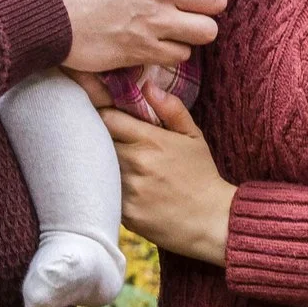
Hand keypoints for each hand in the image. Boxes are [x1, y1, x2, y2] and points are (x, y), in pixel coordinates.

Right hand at [35, 0, 230, 73]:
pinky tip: (158, 41)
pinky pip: (181, 55)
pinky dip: (174, 50)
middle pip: (218, 0)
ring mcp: (156, 20)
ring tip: (178, 25)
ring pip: (207, 31)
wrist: (43, 8)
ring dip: (195, 29)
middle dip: (209, 2)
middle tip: (192, 3)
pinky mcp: (143, 49)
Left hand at [105, 92, 233, 265]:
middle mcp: (136, 163)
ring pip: (98, 168)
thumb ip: (171, 109)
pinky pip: (104, 193)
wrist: (210, 221)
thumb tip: (148, 85)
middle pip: (97, 142)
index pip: (107, 118)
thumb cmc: (201, 174)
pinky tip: (115, 188)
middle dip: (98, 138)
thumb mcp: (193, 136)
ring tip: (106, 163)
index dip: (103, 115)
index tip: (105, 117)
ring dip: (99, 164)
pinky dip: (106, 188)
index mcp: (151, 140)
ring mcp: (128, 189)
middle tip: (102, 139)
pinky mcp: (123, 212)